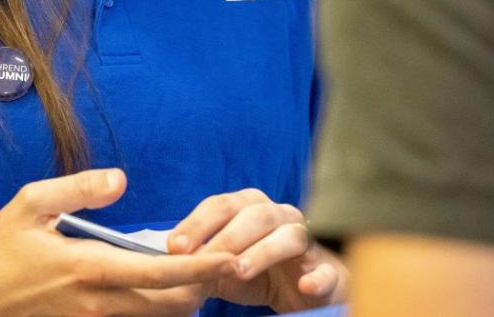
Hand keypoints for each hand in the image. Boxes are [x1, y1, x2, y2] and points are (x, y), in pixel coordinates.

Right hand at [0, 168, 235, 316]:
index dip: (203, 265)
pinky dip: (154, 310)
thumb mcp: (31, 203)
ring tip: (197, 274)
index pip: (161, 270)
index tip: (232, 255)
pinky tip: (158, 289)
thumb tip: (122, 179)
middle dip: (202, 286)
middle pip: (171, 305)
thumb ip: (81, 188)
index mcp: (89, 267)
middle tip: (223, 261)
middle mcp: (98, 304)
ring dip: (181, 300)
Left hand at [167, 189, 348, 311]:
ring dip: (263, 252)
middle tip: (200, 260)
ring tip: (238, 271)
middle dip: (225, 236)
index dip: (197, 222)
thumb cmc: (260, 270)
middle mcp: (281, 216)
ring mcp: (308, 241)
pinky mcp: (329, 270)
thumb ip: (202, 260)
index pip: (222, 204)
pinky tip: (306, 285)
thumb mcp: (225, 266)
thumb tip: (164, 263)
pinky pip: (326, 270)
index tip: (173, 246)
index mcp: (253, 209)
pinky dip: (317, 277)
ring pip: (289, 236)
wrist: (306, 289)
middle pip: (255, 214)